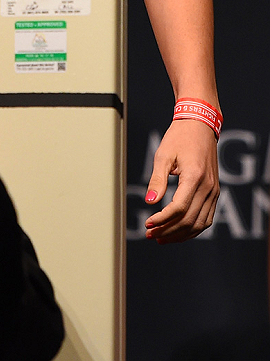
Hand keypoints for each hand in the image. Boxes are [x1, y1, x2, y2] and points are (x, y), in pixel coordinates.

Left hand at [143, 120, 219, 242]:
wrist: (199, 125)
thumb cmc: (179, 137)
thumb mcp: (163, 155)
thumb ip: (157, 180)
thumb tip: (150, 202)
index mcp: (194, 177)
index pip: (179, 209)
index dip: (162, 220)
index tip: (147, 224)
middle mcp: (208, 188)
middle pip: (189, 220)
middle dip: (168, 231)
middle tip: (150, 235)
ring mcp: (214, 191)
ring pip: (199, 224)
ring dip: (180, 234)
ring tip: (162, 237)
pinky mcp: (214, 192)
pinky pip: (206, 218)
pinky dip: (192, 228)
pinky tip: (178, 231)